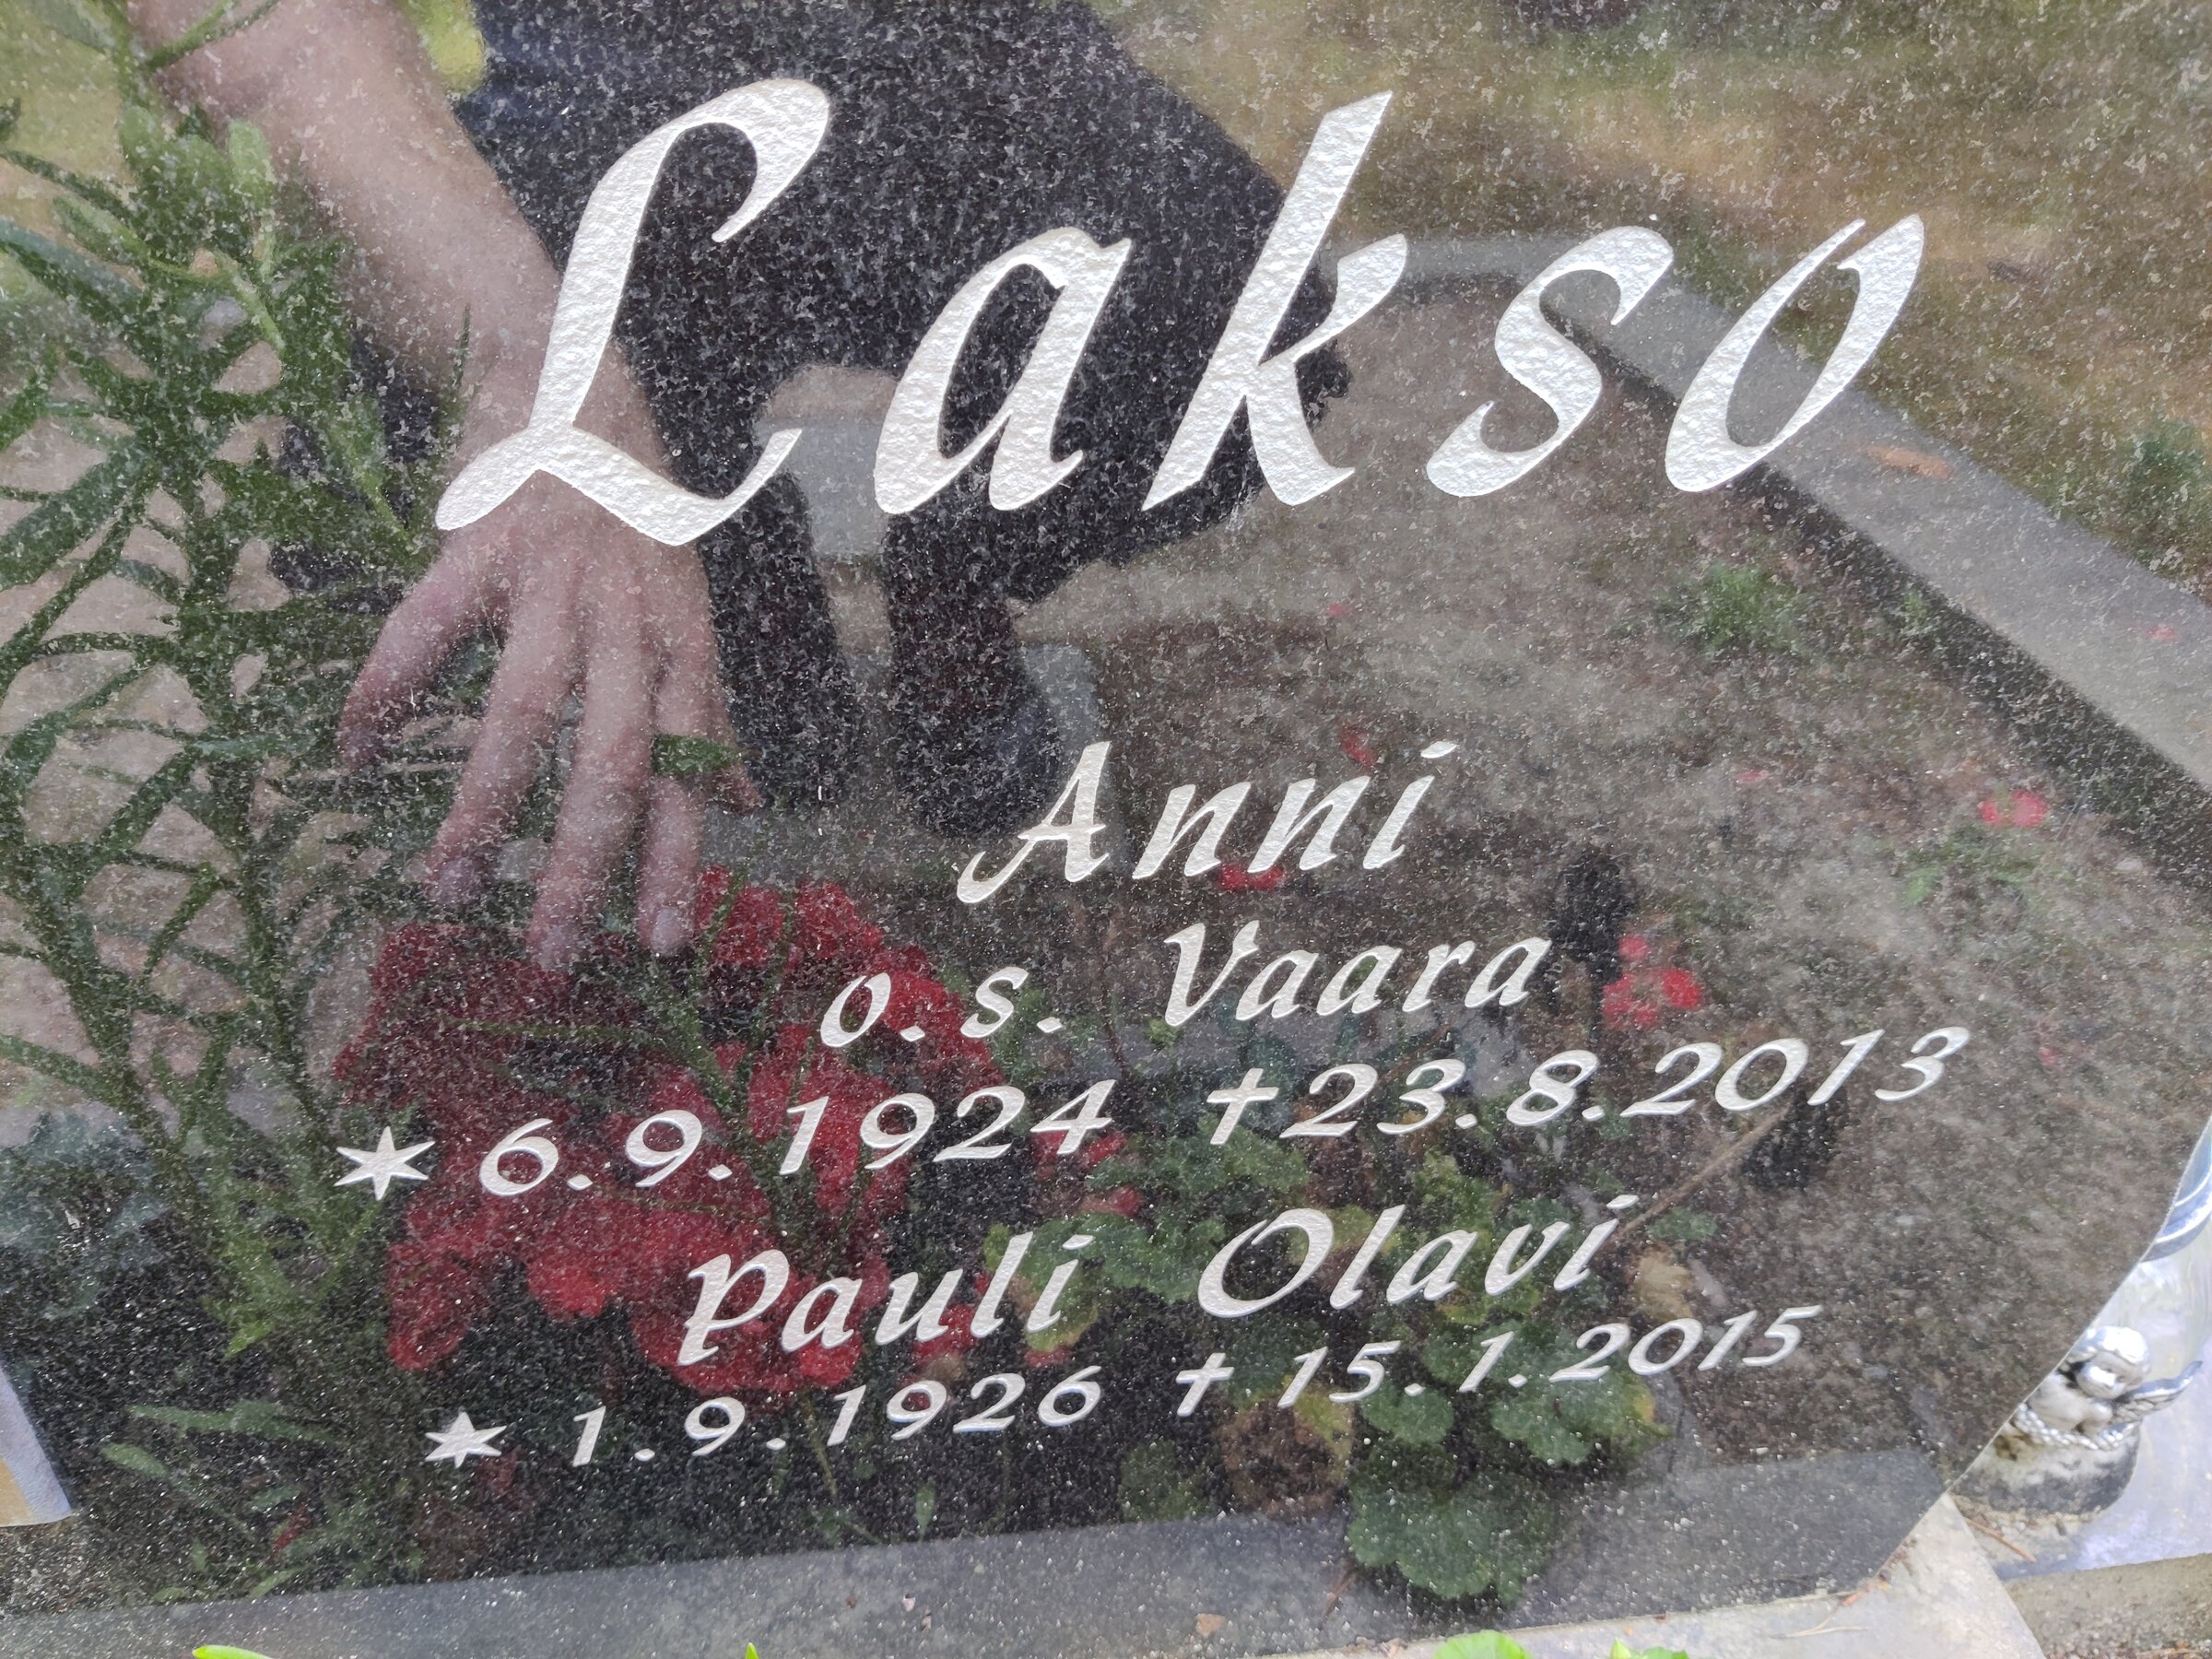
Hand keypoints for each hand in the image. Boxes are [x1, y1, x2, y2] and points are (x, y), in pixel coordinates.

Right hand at [338, 377, 755, 968]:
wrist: (579, 390)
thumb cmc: (636, 524)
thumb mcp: (690, 616)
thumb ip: (708, 713)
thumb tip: (746, 803)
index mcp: (684, 647)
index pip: (688, 772)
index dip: (678, 857)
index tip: (663, 942)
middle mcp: (630, 620)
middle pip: (611, 759)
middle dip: (581, 863)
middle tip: (551, 950)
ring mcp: (556, 581)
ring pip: (524, 712)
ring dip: (484, 808)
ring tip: (449, 887)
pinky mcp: (480, 543)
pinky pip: (426, 628)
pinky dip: (386, 691)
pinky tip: (354, 753)